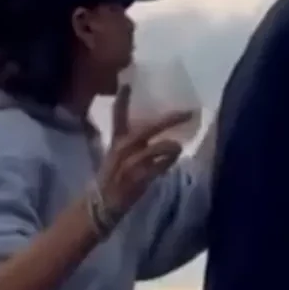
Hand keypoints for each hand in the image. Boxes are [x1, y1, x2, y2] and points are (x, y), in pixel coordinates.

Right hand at [97, 84, 190, 217]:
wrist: (100, 206)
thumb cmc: (111, 181)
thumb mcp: (117, 158)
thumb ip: (134, 146)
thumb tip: (157, 137)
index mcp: (116, 142)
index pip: (118, 116)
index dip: (122, 100)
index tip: (127, 83)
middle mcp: (122, 150)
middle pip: (148, 129)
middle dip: (170, 120)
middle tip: (188, 113)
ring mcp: (130, 164)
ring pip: (156, 148)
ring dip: (171, 146)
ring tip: (179, 146)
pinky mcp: (138, 178)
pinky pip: (159, 167)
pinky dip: (168, 162)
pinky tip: (173, 160)